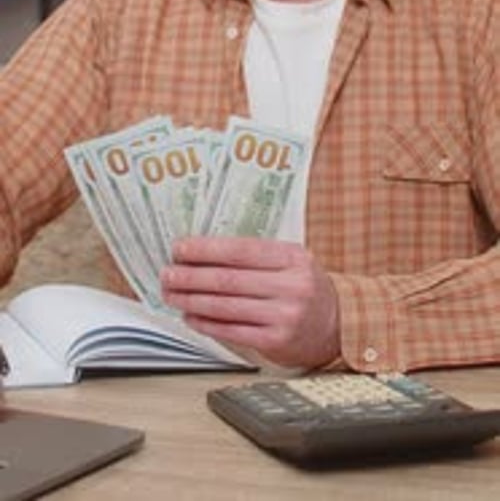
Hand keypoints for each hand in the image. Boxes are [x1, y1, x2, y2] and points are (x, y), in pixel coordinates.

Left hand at [160, 236, 340, 368]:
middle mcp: (291, 285)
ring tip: (172, 293)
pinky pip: (232, 331)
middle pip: (228, 279)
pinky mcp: (276, 341)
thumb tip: (203, 255)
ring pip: (226, 306)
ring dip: (192, 300)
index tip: (180, 248)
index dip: (206, 249)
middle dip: (191, 276)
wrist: (340, 324)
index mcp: (292, 257)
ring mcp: (284, 315)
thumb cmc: (306, 288)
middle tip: (167, 273)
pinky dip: (206, 323)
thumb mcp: (290, 262)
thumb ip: (255, 257)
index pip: (241, 250)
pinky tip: (191, 316)